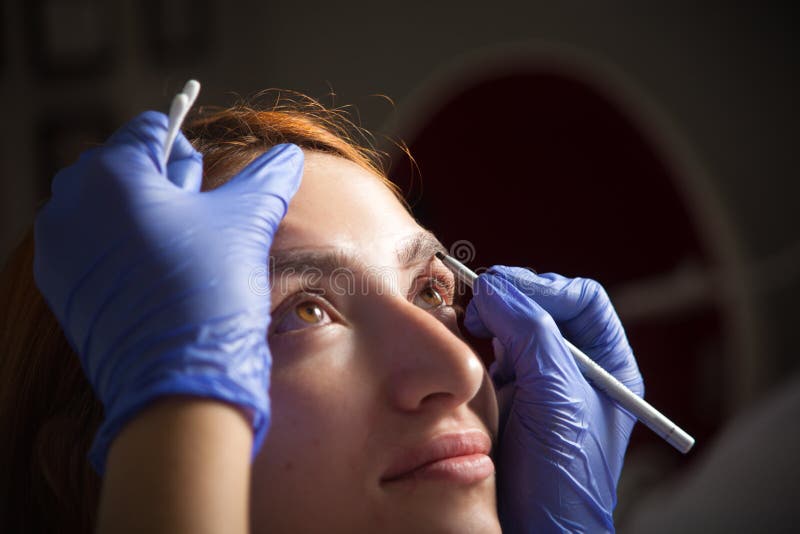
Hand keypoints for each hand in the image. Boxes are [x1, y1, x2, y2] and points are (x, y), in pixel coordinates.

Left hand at [34, 111, 302, 472]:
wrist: (178, 381)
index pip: (147, 130)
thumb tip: (288, 156)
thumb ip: (267, 178)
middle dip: (163, 185)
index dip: (185, 150)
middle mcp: (70, 203)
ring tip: (183, 256)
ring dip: (145, 218)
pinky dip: (124, 251)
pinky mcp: (60, 288)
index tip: (207, 184)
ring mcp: (58, 249)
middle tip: (199, 223)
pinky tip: (159, 280)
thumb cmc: (210, 290)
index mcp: (110, 173)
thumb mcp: (246, 220)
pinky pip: (92, 247)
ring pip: (105, 208)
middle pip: (122, 167)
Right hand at [464, 266, 643, 532]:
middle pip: (545, 306)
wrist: (533, 527)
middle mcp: (576, 367)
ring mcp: (541, 380)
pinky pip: (493, 352)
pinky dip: (476, 344)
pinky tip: (465, 350)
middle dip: (512, 299)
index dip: (544, 289)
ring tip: (471, 324)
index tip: (506, 294)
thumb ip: (530, 332)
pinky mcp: (510, 395)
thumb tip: (495, 287)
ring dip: (491, 318)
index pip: (581, 299)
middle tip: (480, 307)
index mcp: (608, 364)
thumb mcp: (555, 395)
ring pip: (515, 326)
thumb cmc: (562, 475)